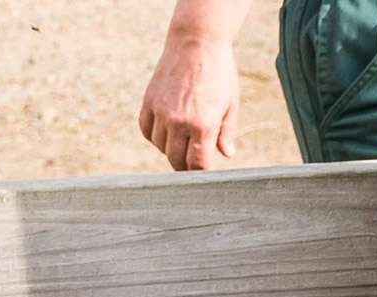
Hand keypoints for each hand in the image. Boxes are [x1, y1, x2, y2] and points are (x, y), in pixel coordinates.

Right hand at [139, 33, 239, 169]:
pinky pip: (146, 130)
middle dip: (186, 166)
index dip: (203, 172)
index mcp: (202, 126)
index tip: (207, 172)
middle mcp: (178, 122)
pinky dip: (155, 136)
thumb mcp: (230, 105)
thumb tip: (226, 154)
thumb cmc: (219, 73)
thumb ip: (226, 132)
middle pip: (177, 161)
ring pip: (160, 147)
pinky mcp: (149, 101)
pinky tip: (167, 132)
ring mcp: (161, 111)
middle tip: (195, 163)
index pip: (198, 165)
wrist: (196, 43)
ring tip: (183, 143)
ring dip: (171, 150)